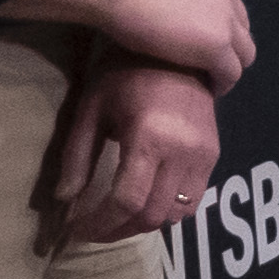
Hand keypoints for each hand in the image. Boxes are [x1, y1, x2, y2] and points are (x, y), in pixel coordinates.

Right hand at [9, 0, 253, 90]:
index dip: (218, 25)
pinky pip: (231, 72)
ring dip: (229, 65)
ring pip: (244, 51)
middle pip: (242, 27)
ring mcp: (225, 18)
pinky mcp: (218, 45)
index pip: (228, 3)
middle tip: (209, 61)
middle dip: (230, 46)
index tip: (201, 38)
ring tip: (211, 78)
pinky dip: (223, 83)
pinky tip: (209, 89)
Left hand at [40, 57, 223, 248]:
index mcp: (151, 138)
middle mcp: (183, 153)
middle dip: (118, 231)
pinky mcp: (214, 155)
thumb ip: (78, 157)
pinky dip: (168, 210)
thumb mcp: (92, 109)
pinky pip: (194, 200)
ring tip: (118, 219)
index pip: (126, 201)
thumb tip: (64, 199)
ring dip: (144, 224)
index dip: (100, 224)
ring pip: (177, 215)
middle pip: (152, 215)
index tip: (77, 230)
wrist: (176, 48)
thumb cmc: (125, 72)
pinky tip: (145, 201)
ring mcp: (204, 156)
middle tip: (93, 230)